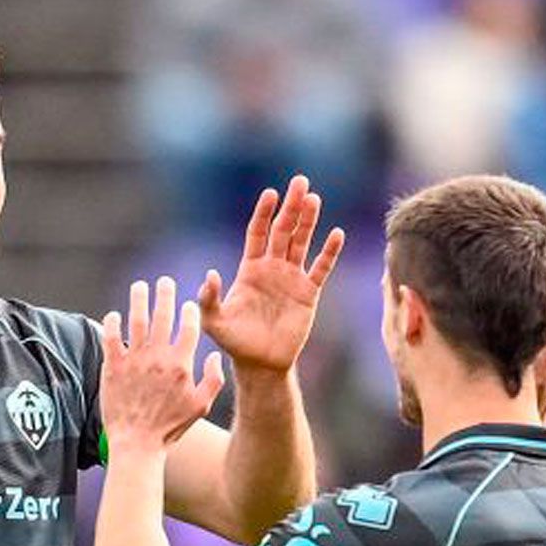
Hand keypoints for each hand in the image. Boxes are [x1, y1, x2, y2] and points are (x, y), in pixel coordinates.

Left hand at [100, 277, 226, 453]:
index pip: (189, 327)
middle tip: (164, 281)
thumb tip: (214, 355)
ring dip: (139, 299)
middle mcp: (158, 357)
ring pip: (137, 320)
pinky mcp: (112, 367)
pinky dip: (112, 323)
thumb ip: (214, 379)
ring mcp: (134, 360)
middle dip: (165, 294)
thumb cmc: (170, 427)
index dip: (189, 311)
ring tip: (140, 286)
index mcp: (181, 364)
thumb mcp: (201, 406)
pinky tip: (114, 315)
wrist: (137, 443)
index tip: (187, 305)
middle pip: (163, 315)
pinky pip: (111, 337)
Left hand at [198, 175, 345, 375]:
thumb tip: (210, 275)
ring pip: (302, 243)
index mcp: (250, 269)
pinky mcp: (309, 293)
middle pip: (283, 230)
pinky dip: (329, 252)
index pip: (258, 233)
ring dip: (309, 221)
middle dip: (290, 207)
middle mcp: (272, 269)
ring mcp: (292, 279)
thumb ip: (209, 298)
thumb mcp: (215, 322)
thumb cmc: (235, 342)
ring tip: (314, 198)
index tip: (270, 193)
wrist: (261, 364)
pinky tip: (336, 234)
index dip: (264, 213)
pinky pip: (321, 268)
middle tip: (300, 181)